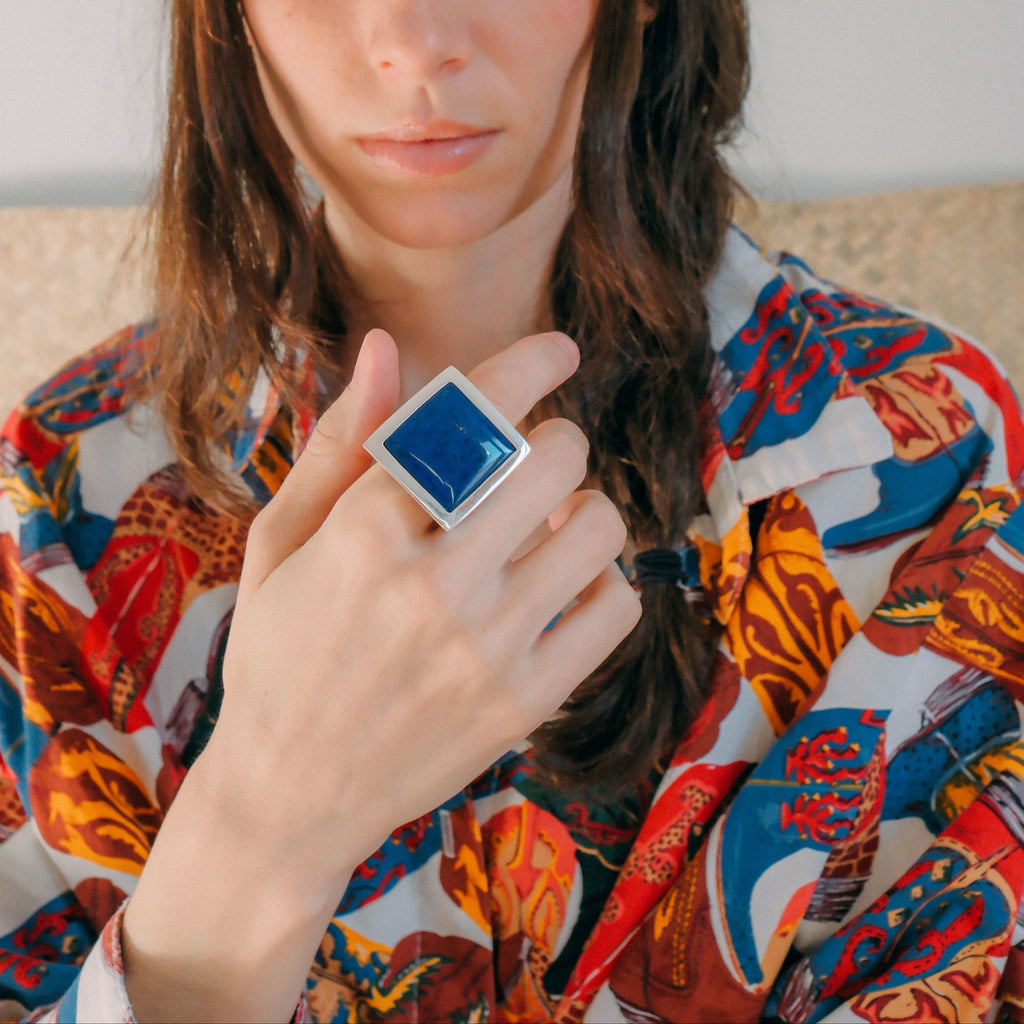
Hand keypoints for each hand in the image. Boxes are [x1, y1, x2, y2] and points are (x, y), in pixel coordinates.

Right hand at [122, 328, 639, 1020]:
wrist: (289, 795)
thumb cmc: (279, 654)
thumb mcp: (281, 544)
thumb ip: (338, 444)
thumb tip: (385, 346)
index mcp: (361, 531)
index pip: (471, 415)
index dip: (528, 364)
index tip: (559, 349)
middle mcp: (430, 584)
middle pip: (552, 458)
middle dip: (553, 441)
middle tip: (534, 462)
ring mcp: (485, 649)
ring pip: (598, 526)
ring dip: (581, 509)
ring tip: (545, 529)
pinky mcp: (524, 702)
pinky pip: (615, 607)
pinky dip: (601, 582)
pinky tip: (560, 589)